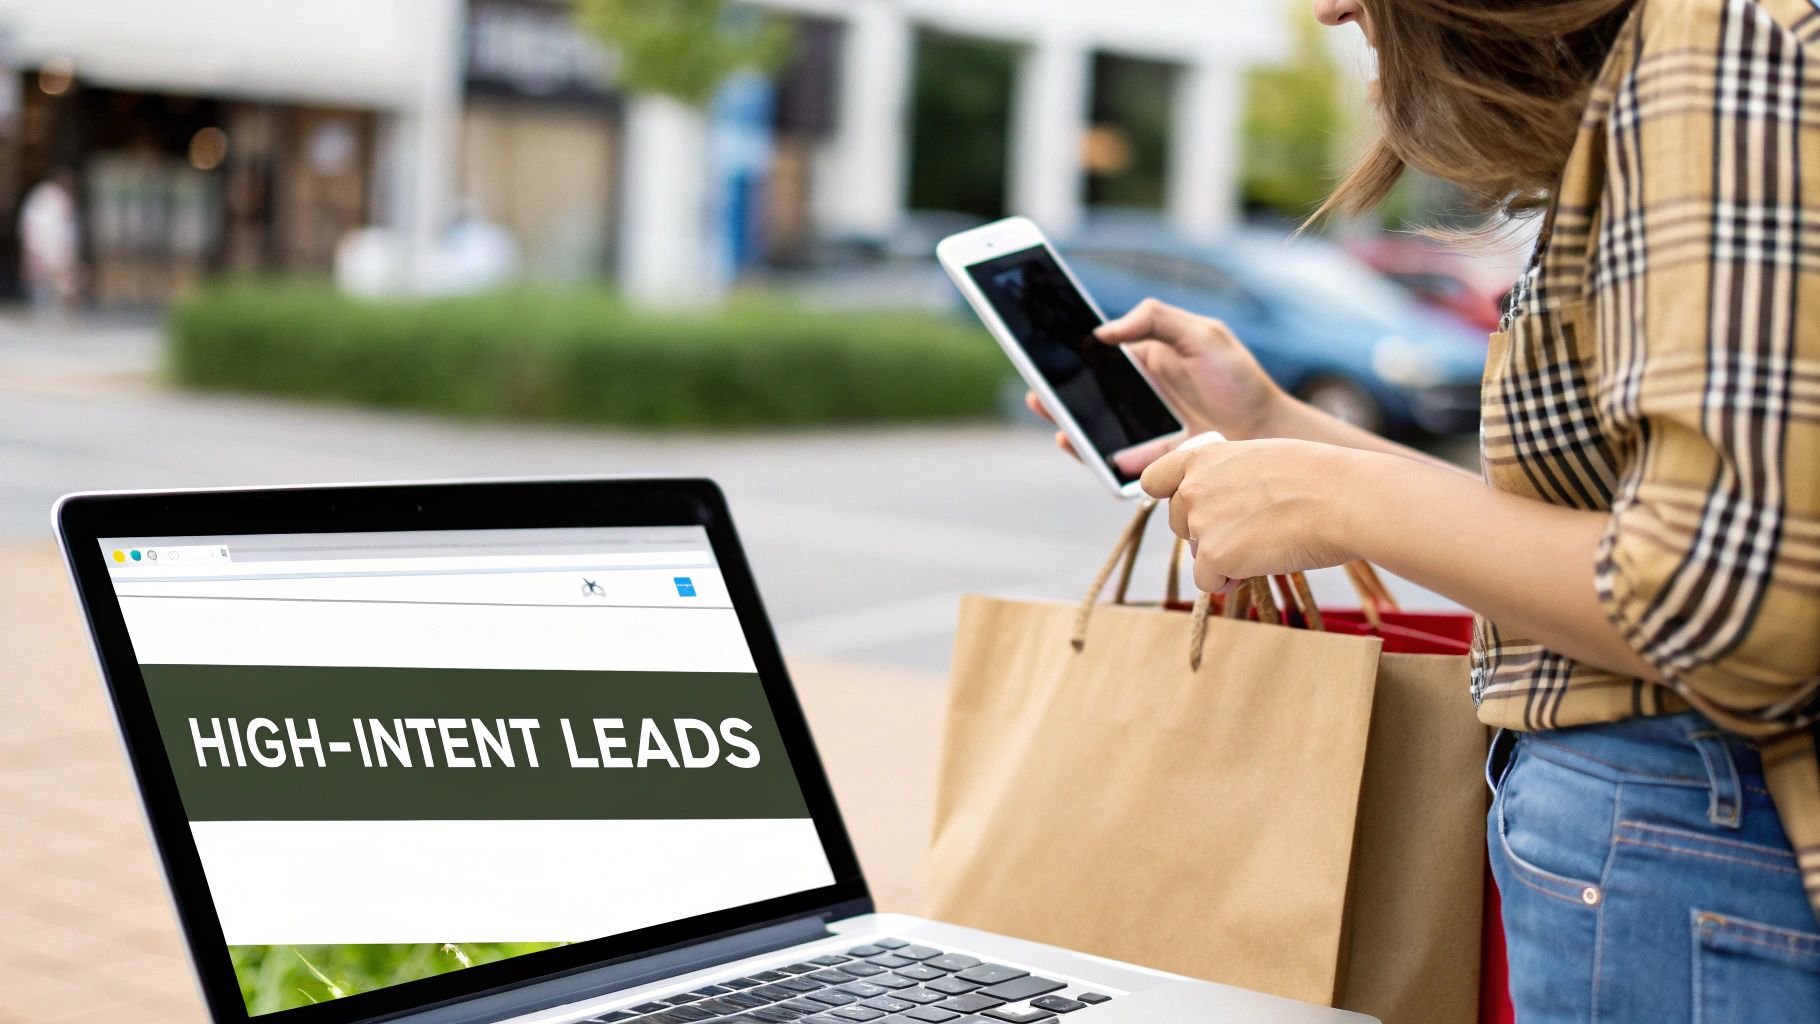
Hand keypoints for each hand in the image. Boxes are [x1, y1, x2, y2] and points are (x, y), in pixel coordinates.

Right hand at [1025, 298, 1287, 473]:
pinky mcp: (1151, 462)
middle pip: (1086, 394)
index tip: (1042, 350)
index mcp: (1146, 360)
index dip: (1068, 353)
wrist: (1270, 432)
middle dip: (1056, 393)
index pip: (1097, 355)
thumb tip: (1102, 332)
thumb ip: (1154, 320)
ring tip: (1054, 420)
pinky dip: (1097, 457)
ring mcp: (1142, 430)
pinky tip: (1083, 446)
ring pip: (1094, 429)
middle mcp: (1138, 396)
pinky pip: (1115, 462)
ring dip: (1069, 426)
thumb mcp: (1202, 334)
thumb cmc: (1238, 379)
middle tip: (1036, 390)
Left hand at [1139, 438, 1367, 593]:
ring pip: (1196, 553)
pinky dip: (1230, 580)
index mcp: (1203, 457)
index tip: (1191, 506)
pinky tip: (1261, 562)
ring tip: (1265, 542)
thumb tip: (1221, 506)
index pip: (1154, 480)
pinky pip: (1208, 581)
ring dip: (1223, 556)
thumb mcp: (1260, 460)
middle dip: (1206, 532)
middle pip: (1178, 523)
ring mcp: (1200, 523)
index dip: (1170, 496)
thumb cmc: (1317, 479)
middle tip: (1251, 529)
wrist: (1345, 500)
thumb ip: (1227, 478)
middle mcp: (1192, 488)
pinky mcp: (1213, 556)